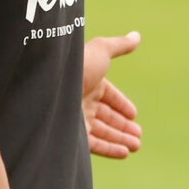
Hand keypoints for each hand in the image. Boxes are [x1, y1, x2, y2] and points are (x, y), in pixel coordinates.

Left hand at [83, 32, 141, 159]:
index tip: (134, 115)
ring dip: (120, 139)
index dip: (121, 105)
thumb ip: (119, 45)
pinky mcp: (72, 135)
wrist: (50, 87)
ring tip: (136, 146)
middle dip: (122, 126)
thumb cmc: (76, 66)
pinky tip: (124, 153)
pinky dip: (110, 149)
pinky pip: (94, 145)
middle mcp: (80, 100)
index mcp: (87, 80)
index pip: (107, 95)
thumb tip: (136, 36)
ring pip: (101, 132)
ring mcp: (75, 118)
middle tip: (138, 136)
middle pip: (105, 116)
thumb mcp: (100, 51)